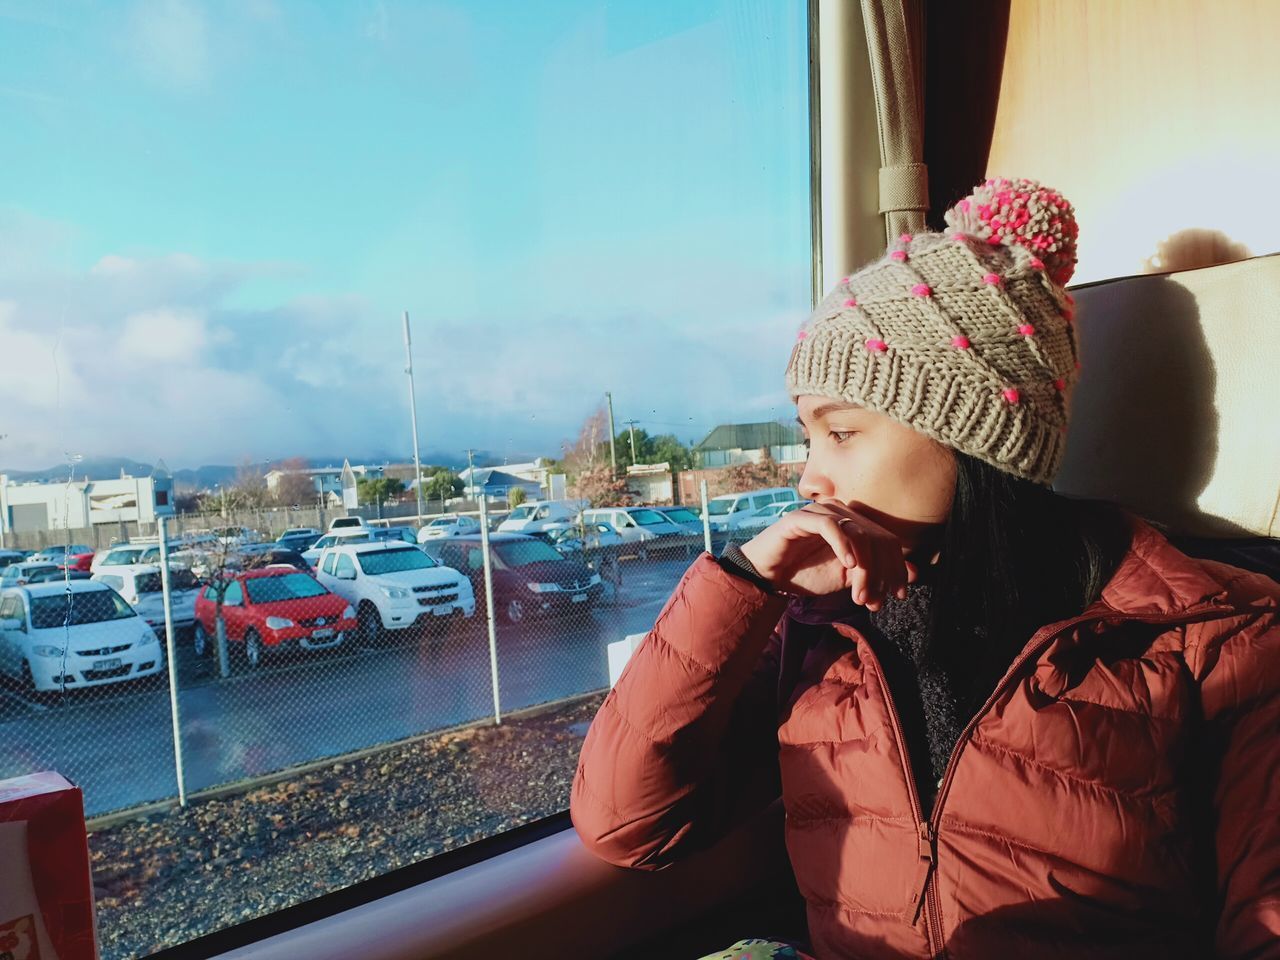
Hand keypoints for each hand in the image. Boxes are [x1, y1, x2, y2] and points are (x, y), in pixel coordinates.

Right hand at [738, 499, 918, 610]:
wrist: (767, 577)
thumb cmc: (806, 574)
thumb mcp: (848, 579)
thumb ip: (877, 574)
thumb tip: (916, 575)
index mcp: (855, 524)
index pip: (888, 541)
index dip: (897, 568)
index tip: (898, 595)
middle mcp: (841, 512)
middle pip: (877, 538)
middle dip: (881, 573)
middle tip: (874, 602)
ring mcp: (821, 512)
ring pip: (858, 533)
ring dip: (864, 568)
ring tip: (859, 595)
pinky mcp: (801, 517)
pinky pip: (831, 526)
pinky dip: (844, 546)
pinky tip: (848, 566)